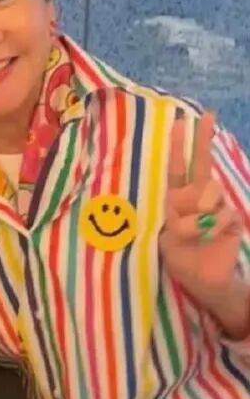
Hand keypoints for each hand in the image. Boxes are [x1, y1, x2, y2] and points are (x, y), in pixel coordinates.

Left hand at [160, 113, 247, 335]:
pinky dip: (213, 227)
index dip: (179, 147)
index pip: (178, 168)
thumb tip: (195, 207)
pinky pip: (222, 214)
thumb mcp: (167, 240)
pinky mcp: (231, 220)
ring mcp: (217, 208)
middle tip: (206, 115)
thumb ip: (176, 220)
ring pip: (209, 195)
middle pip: (201, 165)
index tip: (180, 123)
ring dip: (197, 216)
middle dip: (202, 140)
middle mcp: (198, 199)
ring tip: (194, 235)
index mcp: (177, 201)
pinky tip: (211, 238)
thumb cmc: (182, 260)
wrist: (205, 282)